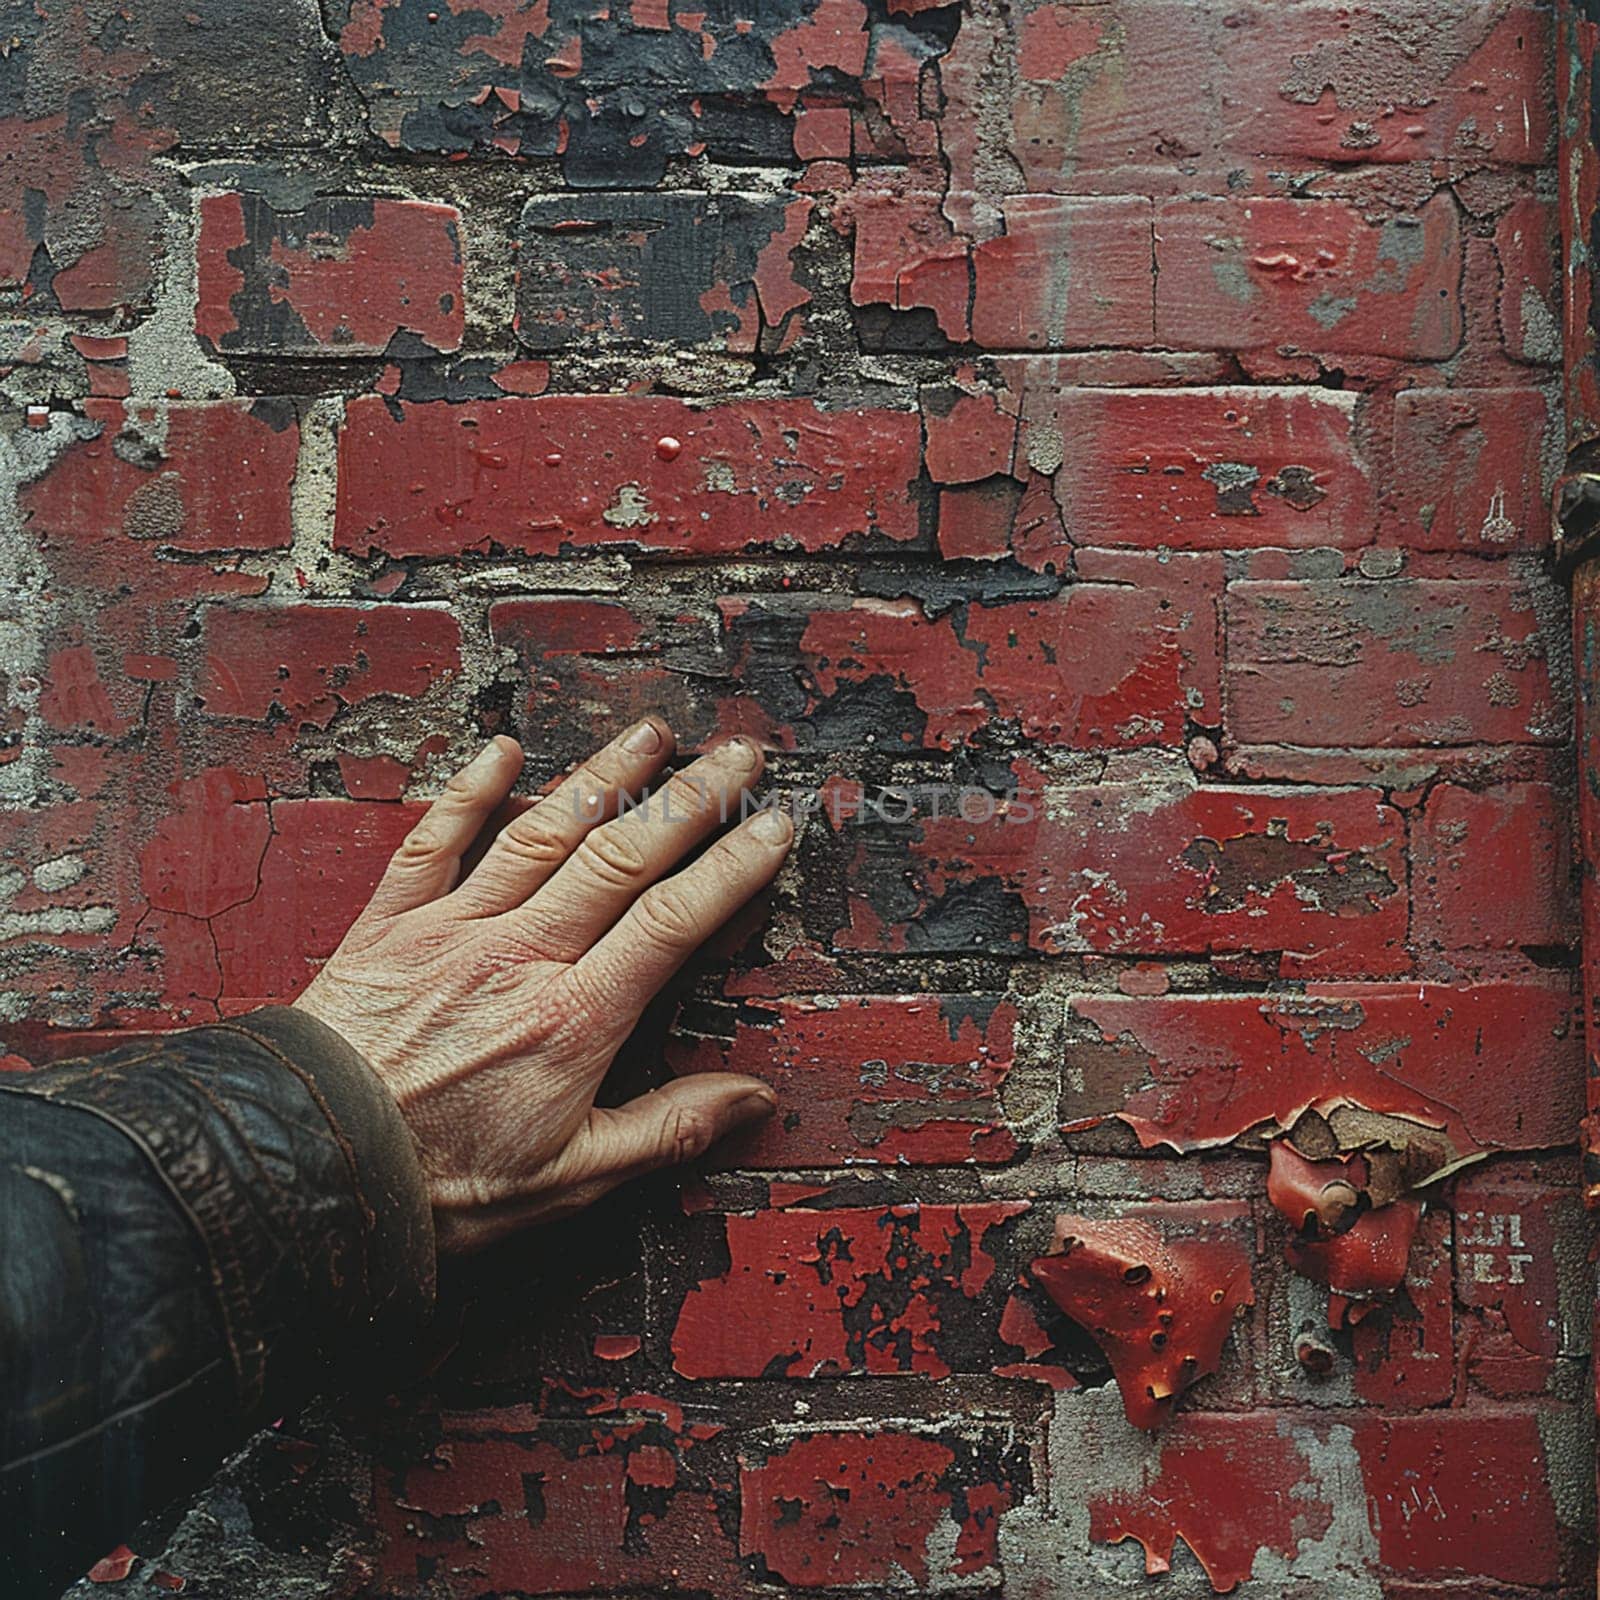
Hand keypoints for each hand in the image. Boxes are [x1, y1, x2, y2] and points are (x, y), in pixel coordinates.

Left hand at [293, 719, 791, 1252]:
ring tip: (652, 734)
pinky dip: (469, 791)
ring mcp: (453, 931)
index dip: (730, 868)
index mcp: (574, 1019)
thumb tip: (753, 1101)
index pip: (672, 920)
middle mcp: (520, 957)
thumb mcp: (571, 1180)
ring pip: (542, 833)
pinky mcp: (390, 926)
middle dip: (690, 798)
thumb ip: (668, 1130)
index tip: (773, 826)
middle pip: (621, 857)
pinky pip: (434, 842)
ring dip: (602, 777)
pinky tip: (502, 752)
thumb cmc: (440, 1184)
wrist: (308, 1170)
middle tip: (738, 754)